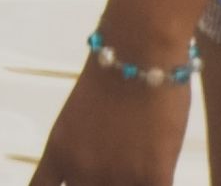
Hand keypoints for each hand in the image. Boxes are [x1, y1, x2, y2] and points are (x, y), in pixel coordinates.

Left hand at [27, 56, 192, 185]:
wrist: (138, 47)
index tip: (73, 180)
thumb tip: (94, 169)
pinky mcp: (153, 177)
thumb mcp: (78, 117)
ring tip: (138, 157)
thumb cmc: (113, 72)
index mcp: (59, 152)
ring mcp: (117, 177)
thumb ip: (82, 150)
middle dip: (102, 181)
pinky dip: (159, 183)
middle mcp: (82, 170)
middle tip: (116, 164)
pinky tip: (161, 173)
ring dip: (131, 180)